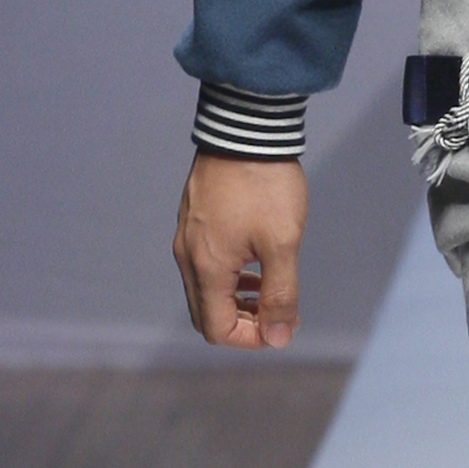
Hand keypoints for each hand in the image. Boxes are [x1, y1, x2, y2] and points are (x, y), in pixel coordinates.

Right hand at [173, 153, 306, 347]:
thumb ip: (280, 294)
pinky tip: (255, 262)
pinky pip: (204, 264)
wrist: (246, 128)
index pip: (217, 329)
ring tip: (270, 288)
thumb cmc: (266, 184)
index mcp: (206, 268)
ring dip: (236, 299)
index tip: (281, 324)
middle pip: (206, 313)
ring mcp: (186, 237)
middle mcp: (187, 257)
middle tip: (278, 310)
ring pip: (205, 289)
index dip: (250, 338)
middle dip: (243, 321)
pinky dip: (228, 276)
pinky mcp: (192, 220)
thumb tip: (279, 337)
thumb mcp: (282, 244)